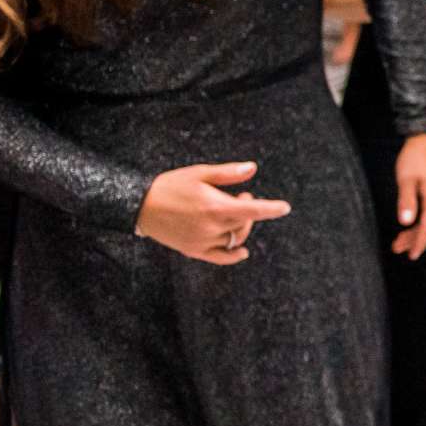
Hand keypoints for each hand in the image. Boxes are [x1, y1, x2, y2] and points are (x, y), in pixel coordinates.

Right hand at [135, 161, 292, 264]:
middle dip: (250, 209)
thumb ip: (227, 174)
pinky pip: (221, 257)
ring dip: (241, 226)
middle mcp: (211, 227)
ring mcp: (203, 241)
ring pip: (235, 238)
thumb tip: (252, 168)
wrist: (139, 206)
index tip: (285, 208)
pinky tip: (242, 251)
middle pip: (245, 223)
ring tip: (234, 211)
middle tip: (243, 194)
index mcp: (215, 207)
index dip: (271, 209)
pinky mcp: (194, 251)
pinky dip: (234, 255)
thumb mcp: (199, 174)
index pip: (252, 210)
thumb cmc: (171, 185)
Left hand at [392, 132, 425, 258]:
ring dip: (416, 231)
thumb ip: (407, 200)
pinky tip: (410, 225)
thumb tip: (406, 222)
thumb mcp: (406, 178)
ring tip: (398, 242)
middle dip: (414, 239)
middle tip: (397, 249)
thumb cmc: (415, 156)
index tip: (411, 256)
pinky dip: (420, 221)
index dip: (420, 242)